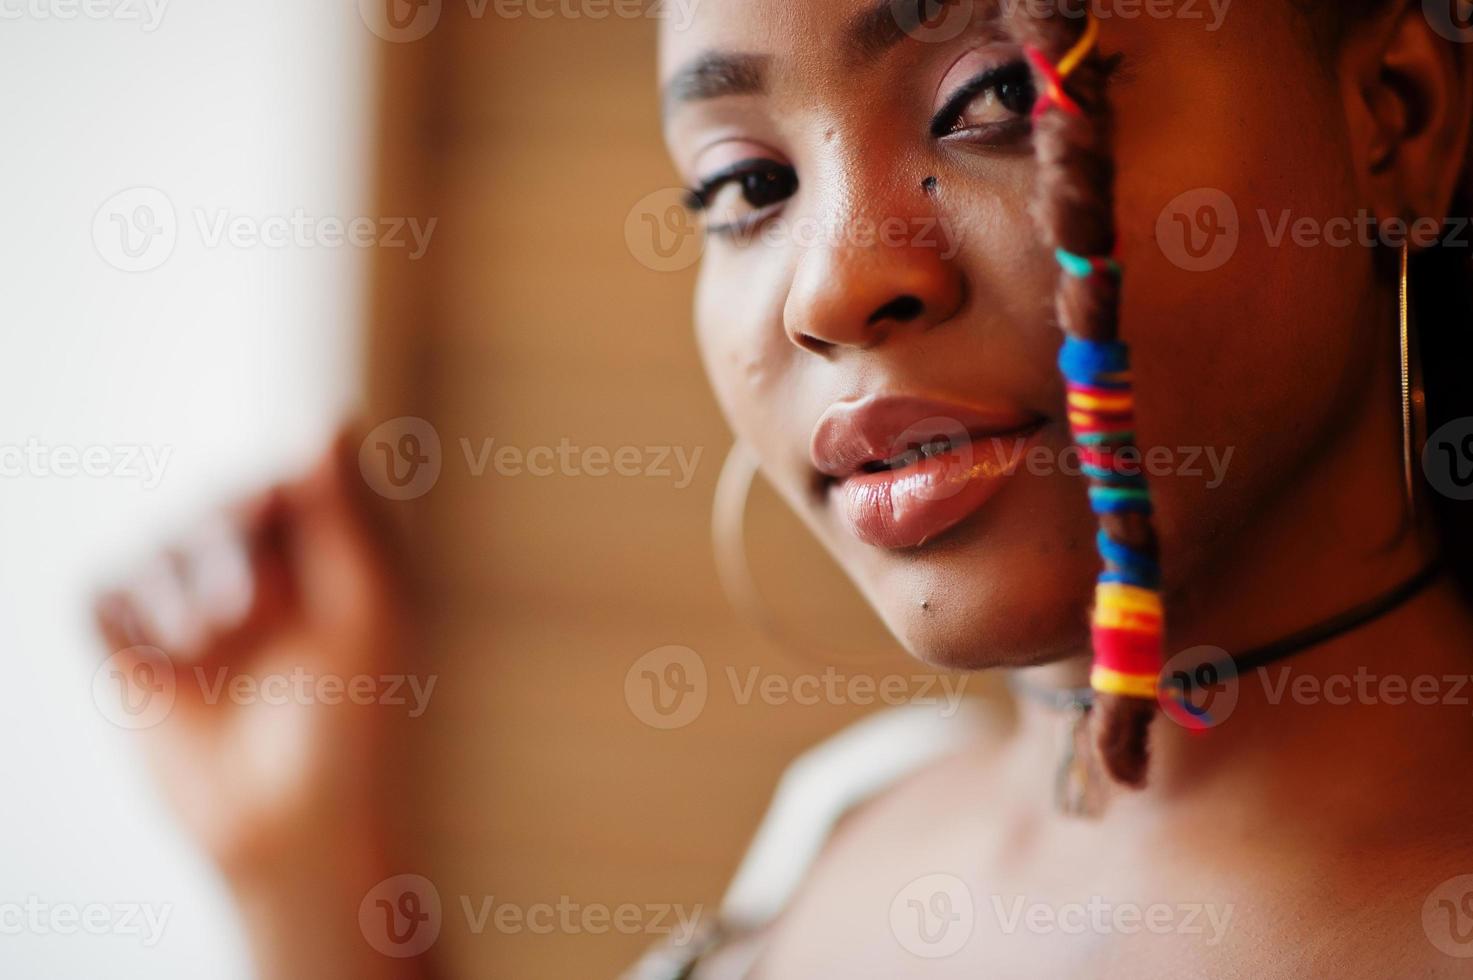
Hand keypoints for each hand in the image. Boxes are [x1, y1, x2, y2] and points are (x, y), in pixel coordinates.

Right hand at [93, 430, 409, 881]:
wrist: (297, 835)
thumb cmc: (359, 724)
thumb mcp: (369, 608)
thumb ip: (348, 513)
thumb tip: (328, 414)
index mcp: (332, 567)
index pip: (290, 478)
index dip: (278, 485)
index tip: (280, 505)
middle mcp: (266, 587)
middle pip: (223, 499)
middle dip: (232, 532)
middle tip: (255, 598)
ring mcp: (199, 623)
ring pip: (164, 540)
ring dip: (186, 576)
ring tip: (216, 638)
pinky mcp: (140, 663)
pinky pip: (104, 594)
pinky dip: (127, 614)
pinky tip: (164, 658)